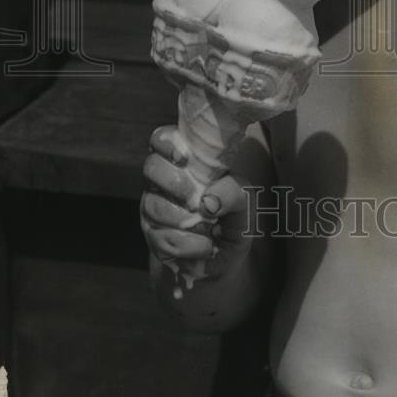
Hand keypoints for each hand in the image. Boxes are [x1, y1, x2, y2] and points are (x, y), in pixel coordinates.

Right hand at [140, 124, 252, 280]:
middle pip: (151, 168)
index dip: (167, 143)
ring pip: (153, 205)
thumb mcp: (245, 199)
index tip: (184, 158)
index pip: (161, 139)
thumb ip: (233, 191)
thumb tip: (209, 201)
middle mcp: (163, 182)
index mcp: (184, 162)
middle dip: (175, 183)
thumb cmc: (233, 216)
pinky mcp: (153, 237)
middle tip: (196, 199)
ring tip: (208, 227)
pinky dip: (188, 244)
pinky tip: (204, 246)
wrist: (227, 257)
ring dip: (184, 219)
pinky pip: (161, 238)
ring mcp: (154, 208)